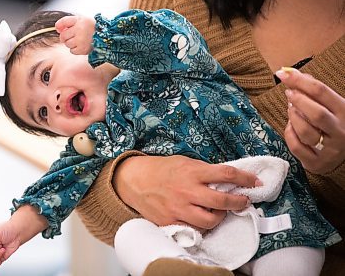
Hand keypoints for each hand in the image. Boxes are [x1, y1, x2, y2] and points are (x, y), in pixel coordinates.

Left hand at [55, 15, 94, 54]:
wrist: (106, 38)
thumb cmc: (92, 28)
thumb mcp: (83, 20)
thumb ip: (70, 22)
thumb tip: (58, 29)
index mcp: (80, 20)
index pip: (63, 21)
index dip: (59, 26)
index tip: (59, 29)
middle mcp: (80, 29)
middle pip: (63, 35)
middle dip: (65, 37)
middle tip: (71, 37)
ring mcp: (81, 40)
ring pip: (67, 44)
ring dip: (71, 43)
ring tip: (78, 41)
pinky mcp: (83, 49)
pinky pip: (72, 51)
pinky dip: (75, 49)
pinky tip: (81, 46)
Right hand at [113, 155, 260, 229]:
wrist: (135, 180)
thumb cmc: (161, 169)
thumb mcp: (184, 162)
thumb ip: (204, 170)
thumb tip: (226, 178)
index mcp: (192, 172)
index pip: (226, 174)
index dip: (245, 178)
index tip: (255, 182)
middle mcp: (187, 191)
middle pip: (222, 201)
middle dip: (239, 202)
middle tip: (243, 200)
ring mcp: (179, 208)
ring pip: (210, 220)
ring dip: (221, 217)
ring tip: (221, 212)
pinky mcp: (171, 221)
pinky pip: (194, 229)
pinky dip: (201, 225)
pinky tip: (202, 218)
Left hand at [276, 68, 344, 173]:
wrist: (343, 153)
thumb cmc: (332, 123)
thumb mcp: (329, 105)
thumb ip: (313, 90)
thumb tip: (290, 73)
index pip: (322, 92)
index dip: (299, 81)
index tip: (283, 74)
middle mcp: (341, 131)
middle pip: (316, 114)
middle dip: (298, 100)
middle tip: (289, 93)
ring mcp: (330, 150)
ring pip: (306, 132)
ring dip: (294, 118)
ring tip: (291, 110)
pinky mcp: (317, 163)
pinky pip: (297, 147)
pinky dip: (290, 134)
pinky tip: (291, 127)